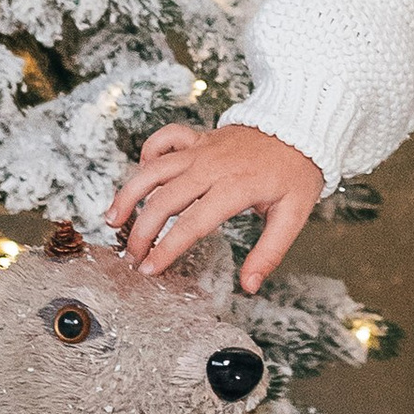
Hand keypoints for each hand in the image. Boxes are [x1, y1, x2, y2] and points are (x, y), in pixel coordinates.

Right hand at [105, 122, 324, 292]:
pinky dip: (148, 153)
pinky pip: (165, 139)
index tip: (149, 270)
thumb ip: (269, 252)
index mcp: (235, 188)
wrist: (300, 126)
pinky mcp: (198, 138)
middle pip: (164, 200)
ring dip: (129, 194)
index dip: (166, 249)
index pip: (191, 224)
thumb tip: (249, 286)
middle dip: (142, 232)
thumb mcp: (293, 216)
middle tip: (132, 258)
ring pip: (154, 169)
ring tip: (112, 220)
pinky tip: (141, 174)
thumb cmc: (297, 173)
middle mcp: (211, 167)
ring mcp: (201, 150)